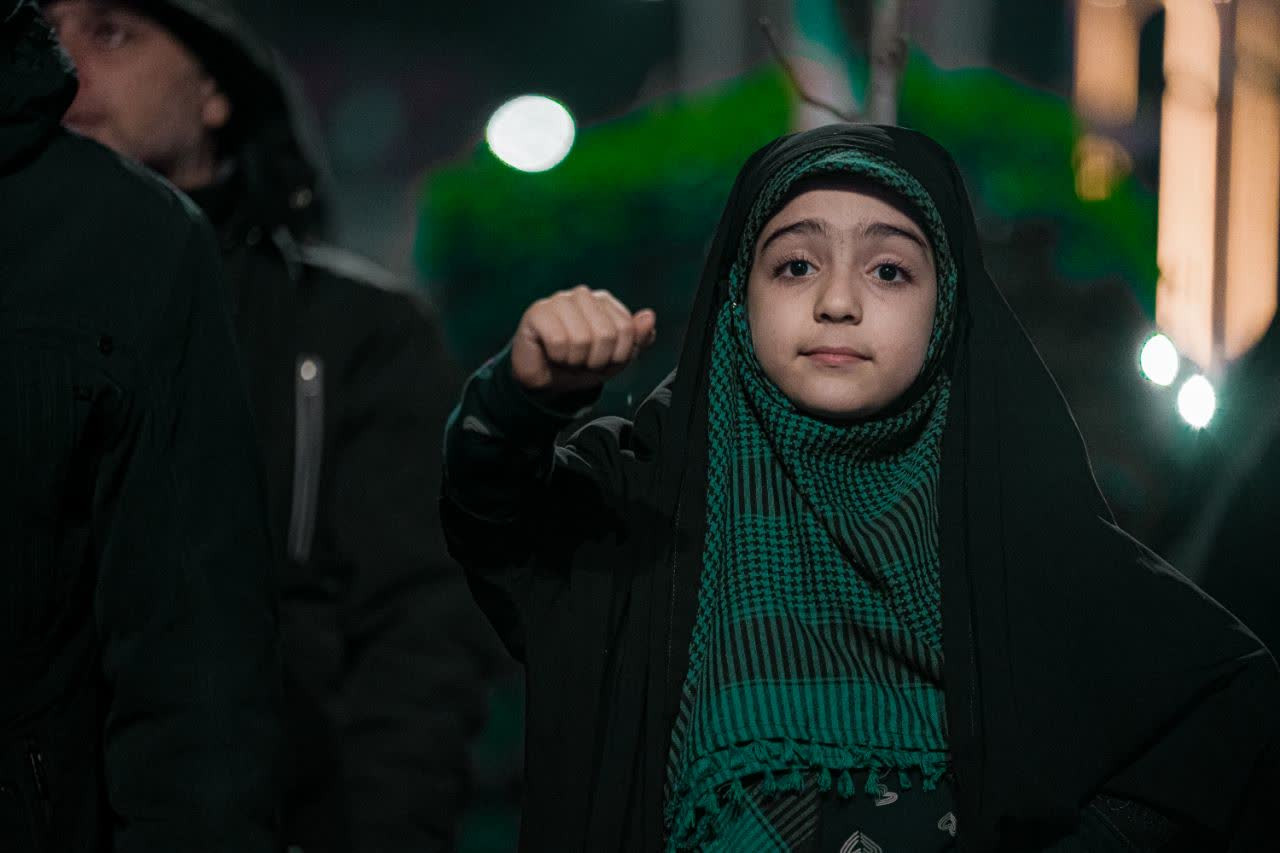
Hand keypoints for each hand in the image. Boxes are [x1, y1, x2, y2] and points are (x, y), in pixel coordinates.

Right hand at [511, 286, 657, 394]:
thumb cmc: (582, 366)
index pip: (627, 330)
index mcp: (605, 302)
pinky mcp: (538, 312)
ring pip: (582, 339)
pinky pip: (558, 341)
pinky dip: (557, 357)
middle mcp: (583, 295)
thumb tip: (649, 317)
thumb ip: (637, 339)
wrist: (547, 381)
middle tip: (583, 362)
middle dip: (596, 360)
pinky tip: (551, 353)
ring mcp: (559, 301)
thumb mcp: (616, 359)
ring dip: (576, 360)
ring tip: (567, 358)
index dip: (618, 356)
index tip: (603, 359)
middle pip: (607, 334)